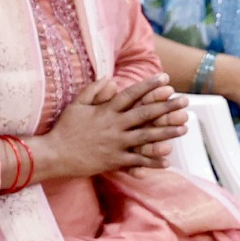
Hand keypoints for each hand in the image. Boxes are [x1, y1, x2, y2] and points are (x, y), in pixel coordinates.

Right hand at [34, 74, 188, 176]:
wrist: (55, 155)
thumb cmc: (65, 129)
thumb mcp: (77, 104)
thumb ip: (94, 90)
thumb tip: (110, 79)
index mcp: (106, 110)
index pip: (132, 94)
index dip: (150, 86)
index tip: (166, 79)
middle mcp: (115, 126)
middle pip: (145, 114)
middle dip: (167, 107)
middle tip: (184, 101)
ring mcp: (116, 144)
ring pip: (146, 137)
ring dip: (166, 132)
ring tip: (184, 128)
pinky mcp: (114, 161)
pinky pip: (137, 161)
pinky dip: (152, 161)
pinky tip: (168, 160)